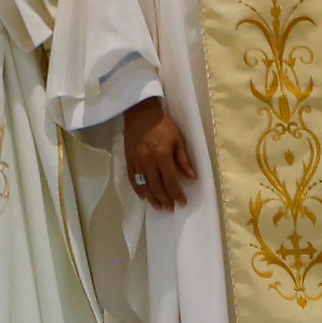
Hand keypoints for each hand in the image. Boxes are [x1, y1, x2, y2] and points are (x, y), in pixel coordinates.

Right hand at [122, 96, 198, 211]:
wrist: (140, 113)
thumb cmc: (163, 125)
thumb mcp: (178, 139)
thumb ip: (184, 159)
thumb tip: (193, 177)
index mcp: (163, 156)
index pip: (171, 181)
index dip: (177, 194)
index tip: (182, 202)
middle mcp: (148, 162)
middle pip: (157, 187)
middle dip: (165, 200)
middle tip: (171, 208)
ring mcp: (136, 162)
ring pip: (144, 186)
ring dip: (152, 199)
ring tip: (159, 207)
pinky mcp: (128, 160)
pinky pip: (133, 179)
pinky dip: (138, 190)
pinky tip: (144, 197)